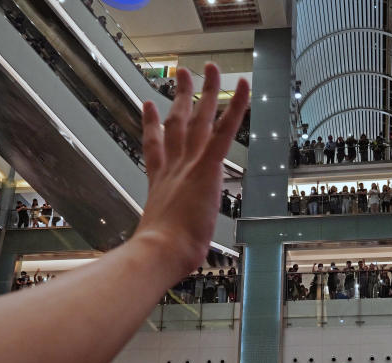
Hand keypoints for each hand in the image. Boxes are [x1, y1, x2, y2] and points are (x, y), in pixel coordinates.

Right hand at [134, 65, 249, 277]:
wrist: (158, 251)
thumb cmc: (157, 257)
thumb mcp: (158, 246)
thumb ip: (159, 244)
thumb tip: (155, 266)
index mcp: (159, 185)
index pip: (155, 149)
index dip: (151, 124)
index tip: (147, 105)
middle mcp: (172, 168)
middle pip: (176, 123)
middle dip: (181, 97)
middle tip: (181, 75)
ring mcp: (189, 165)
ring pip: (200, 119)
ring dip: (206, 91)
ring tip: (209, 67)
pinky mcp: (207, 167)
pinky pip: (225, 130)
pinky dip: (236, 106)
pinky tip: (243, 85)